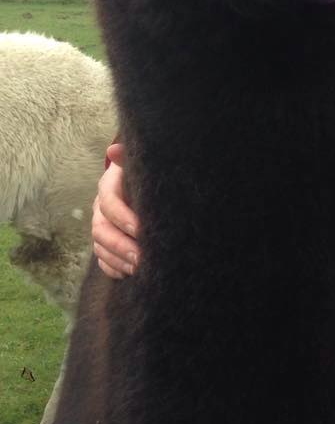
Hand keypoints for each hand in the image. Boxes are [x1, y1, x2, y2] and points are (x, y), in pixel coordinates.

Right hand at [92, 142, 140, 278]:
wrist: (143, 182)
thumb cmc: (145, 173)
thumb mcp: (140, 164)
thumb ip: (130, 159)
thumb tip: (114, 150)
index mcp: (109, 186)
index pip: (109, 202)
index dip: (123, 217)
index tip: (141, 229)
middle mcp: (100, 208)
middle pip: (101, 229)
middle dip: (121, 245)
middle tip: (141, 256)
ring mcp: (100, 226)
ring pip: (99, 246)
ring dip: (118, 259)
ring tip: (138, 267)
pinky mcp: (104, 242)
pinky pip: (101, 259)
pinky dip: (112, 268)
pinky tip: (127, 273)